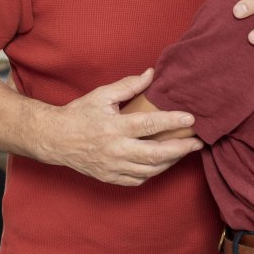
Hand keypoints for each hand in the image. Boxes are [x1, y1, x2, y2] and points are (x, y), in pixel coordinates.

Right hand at [40, 69, 202, 185]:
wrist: (55, 139)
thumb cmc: (79, 114)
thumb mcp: (101, 95)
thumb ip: (128, 85)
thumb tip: (151, 74)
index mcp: (114, 127)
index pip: (149, 124)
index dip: (172, 121)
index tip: (191, 118)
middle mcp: (115, 149)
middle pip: (155, 154)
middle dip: (181, 148)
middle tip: (198, 142)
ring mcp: (113, 167)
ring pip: (150, 170)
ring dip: (171, 162)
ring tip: (185, 151)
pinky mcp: (110, 178)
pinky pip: (138, 180)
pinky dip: (154, 172)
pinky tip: (163, 163)